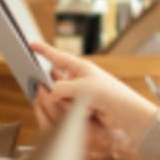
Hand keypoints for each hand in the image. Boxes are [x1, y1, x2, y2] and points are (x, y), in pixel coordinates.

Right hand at [30, 41, 159, 159]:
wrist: (128, 114)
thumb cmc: (110, 95)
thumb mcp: (81, 88)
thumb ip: (60, 89)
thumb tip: (48, 94)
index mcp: (80, 67)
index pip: (57, 56)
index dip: (43, 50)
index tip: (31, 44)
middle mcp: (79, 78)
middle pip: (55, 82)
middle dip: (56, 92)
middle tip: (63, 98)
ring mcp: (80, 93)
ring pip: (60, 98)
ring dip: (69, 105)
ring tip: (89, 108)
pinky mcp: (82, 107)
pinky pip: (67, 109)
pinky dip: (75, 112)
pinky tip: (90, 113)